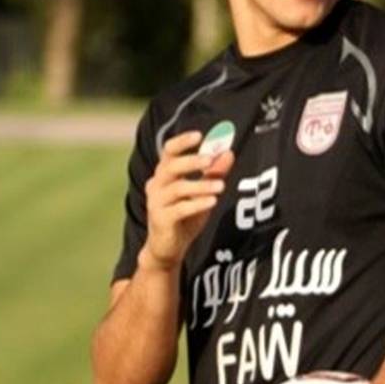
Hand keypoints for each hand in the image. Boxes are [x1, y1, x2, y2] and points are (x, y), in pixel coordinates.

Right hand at [140, 130, 233, 271]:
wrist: (168, 248)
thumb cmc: (184, 217)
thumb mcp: (202, 193)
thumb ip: (214, 173)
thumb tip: (228, 152)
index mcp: (164, 174)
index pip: (168, 151)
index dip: (182, 141)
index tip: (199, 135)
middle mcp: (156, 185)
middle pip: (171, 166)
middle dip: (192, 161)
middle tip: (211, 160)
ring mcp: (156, 202)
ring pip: (178, 188)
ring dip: (201, 185)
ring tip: (221, 186)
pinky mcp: (161, 219)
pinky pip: (180, 209)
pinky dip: (197, 204)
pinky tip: (212, 201)